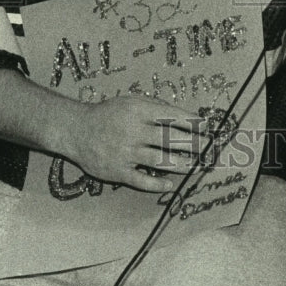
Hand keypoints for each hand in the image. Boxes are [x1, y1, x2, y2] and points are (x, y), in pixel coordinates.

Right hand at [69, 94, 204, 193]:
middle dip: (193, 143)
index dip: (192, 122)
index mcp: (139, 111)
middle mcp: (134, 131)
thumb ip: (155, 107)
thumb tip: (183, 116)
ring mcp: (126, 153)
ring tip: (197, 165)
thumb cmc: (108, 113)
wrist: (76, 130)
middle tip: (208, 147)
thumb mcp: (131, 101)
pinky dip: (158, 184)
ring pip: (161, 161)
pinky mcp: (118, 172)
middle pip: (171, 139)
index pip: (172, 117)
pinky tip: (170, 184)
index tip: (206, 126)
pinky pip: (142, 181)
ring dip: (182, 164)